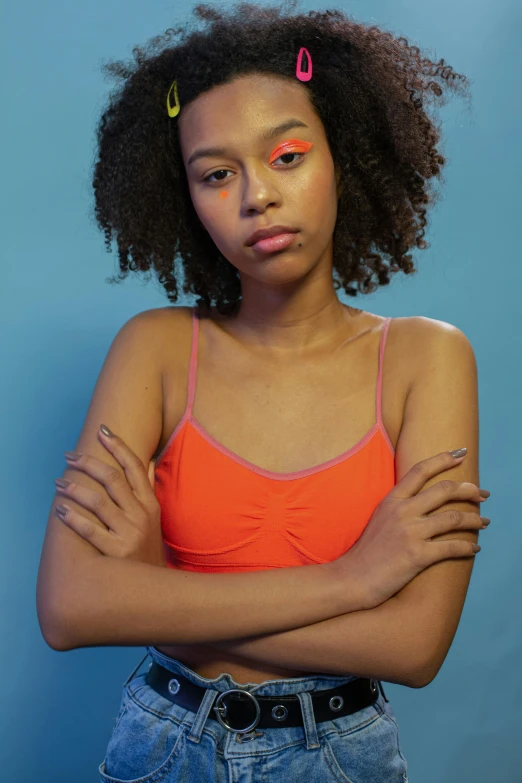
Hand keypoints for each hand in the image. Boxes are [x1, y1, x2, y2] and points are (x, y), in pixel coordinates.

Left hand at [55, 425, 166, 567]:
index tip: (102, 431)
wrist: (154, 587)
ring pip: (98, 501)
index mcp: (150, 503)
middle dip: (89, 463)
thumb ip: (149, 487)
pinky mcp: (115, 552)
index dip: (118, 446)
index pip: (134, 467)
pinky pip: (89, 530)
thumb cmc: (148, 547)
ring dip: (75, 488)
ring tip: (59, 482)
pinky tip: (60, 510)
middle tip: (69, 456)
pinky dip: (73, 518)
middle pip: (113, 479)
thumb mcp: (155, 516)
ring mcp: (129, 533)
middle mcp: (141, 515)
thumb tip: (149, 460)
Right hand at [330, 449, 490, 608]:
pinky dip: (468, 547)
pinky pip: (452, 547)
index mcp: (392, 500)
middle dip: (469, 490)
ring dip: (475, 520)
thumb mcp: (379, 518)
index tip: (461, 454)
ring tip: (485, 522)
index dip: (443, 459)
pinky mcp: (418, 555)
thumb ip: (400, 507)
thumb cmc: (366, 551)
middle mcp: (402, 511)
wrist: (352, 577)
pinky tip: (474, 548)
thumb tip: (425, 502)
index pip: (420, 470)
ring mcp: (410, 533)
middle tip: (482, 494)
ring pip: (454, 518)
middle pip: (444, 490)